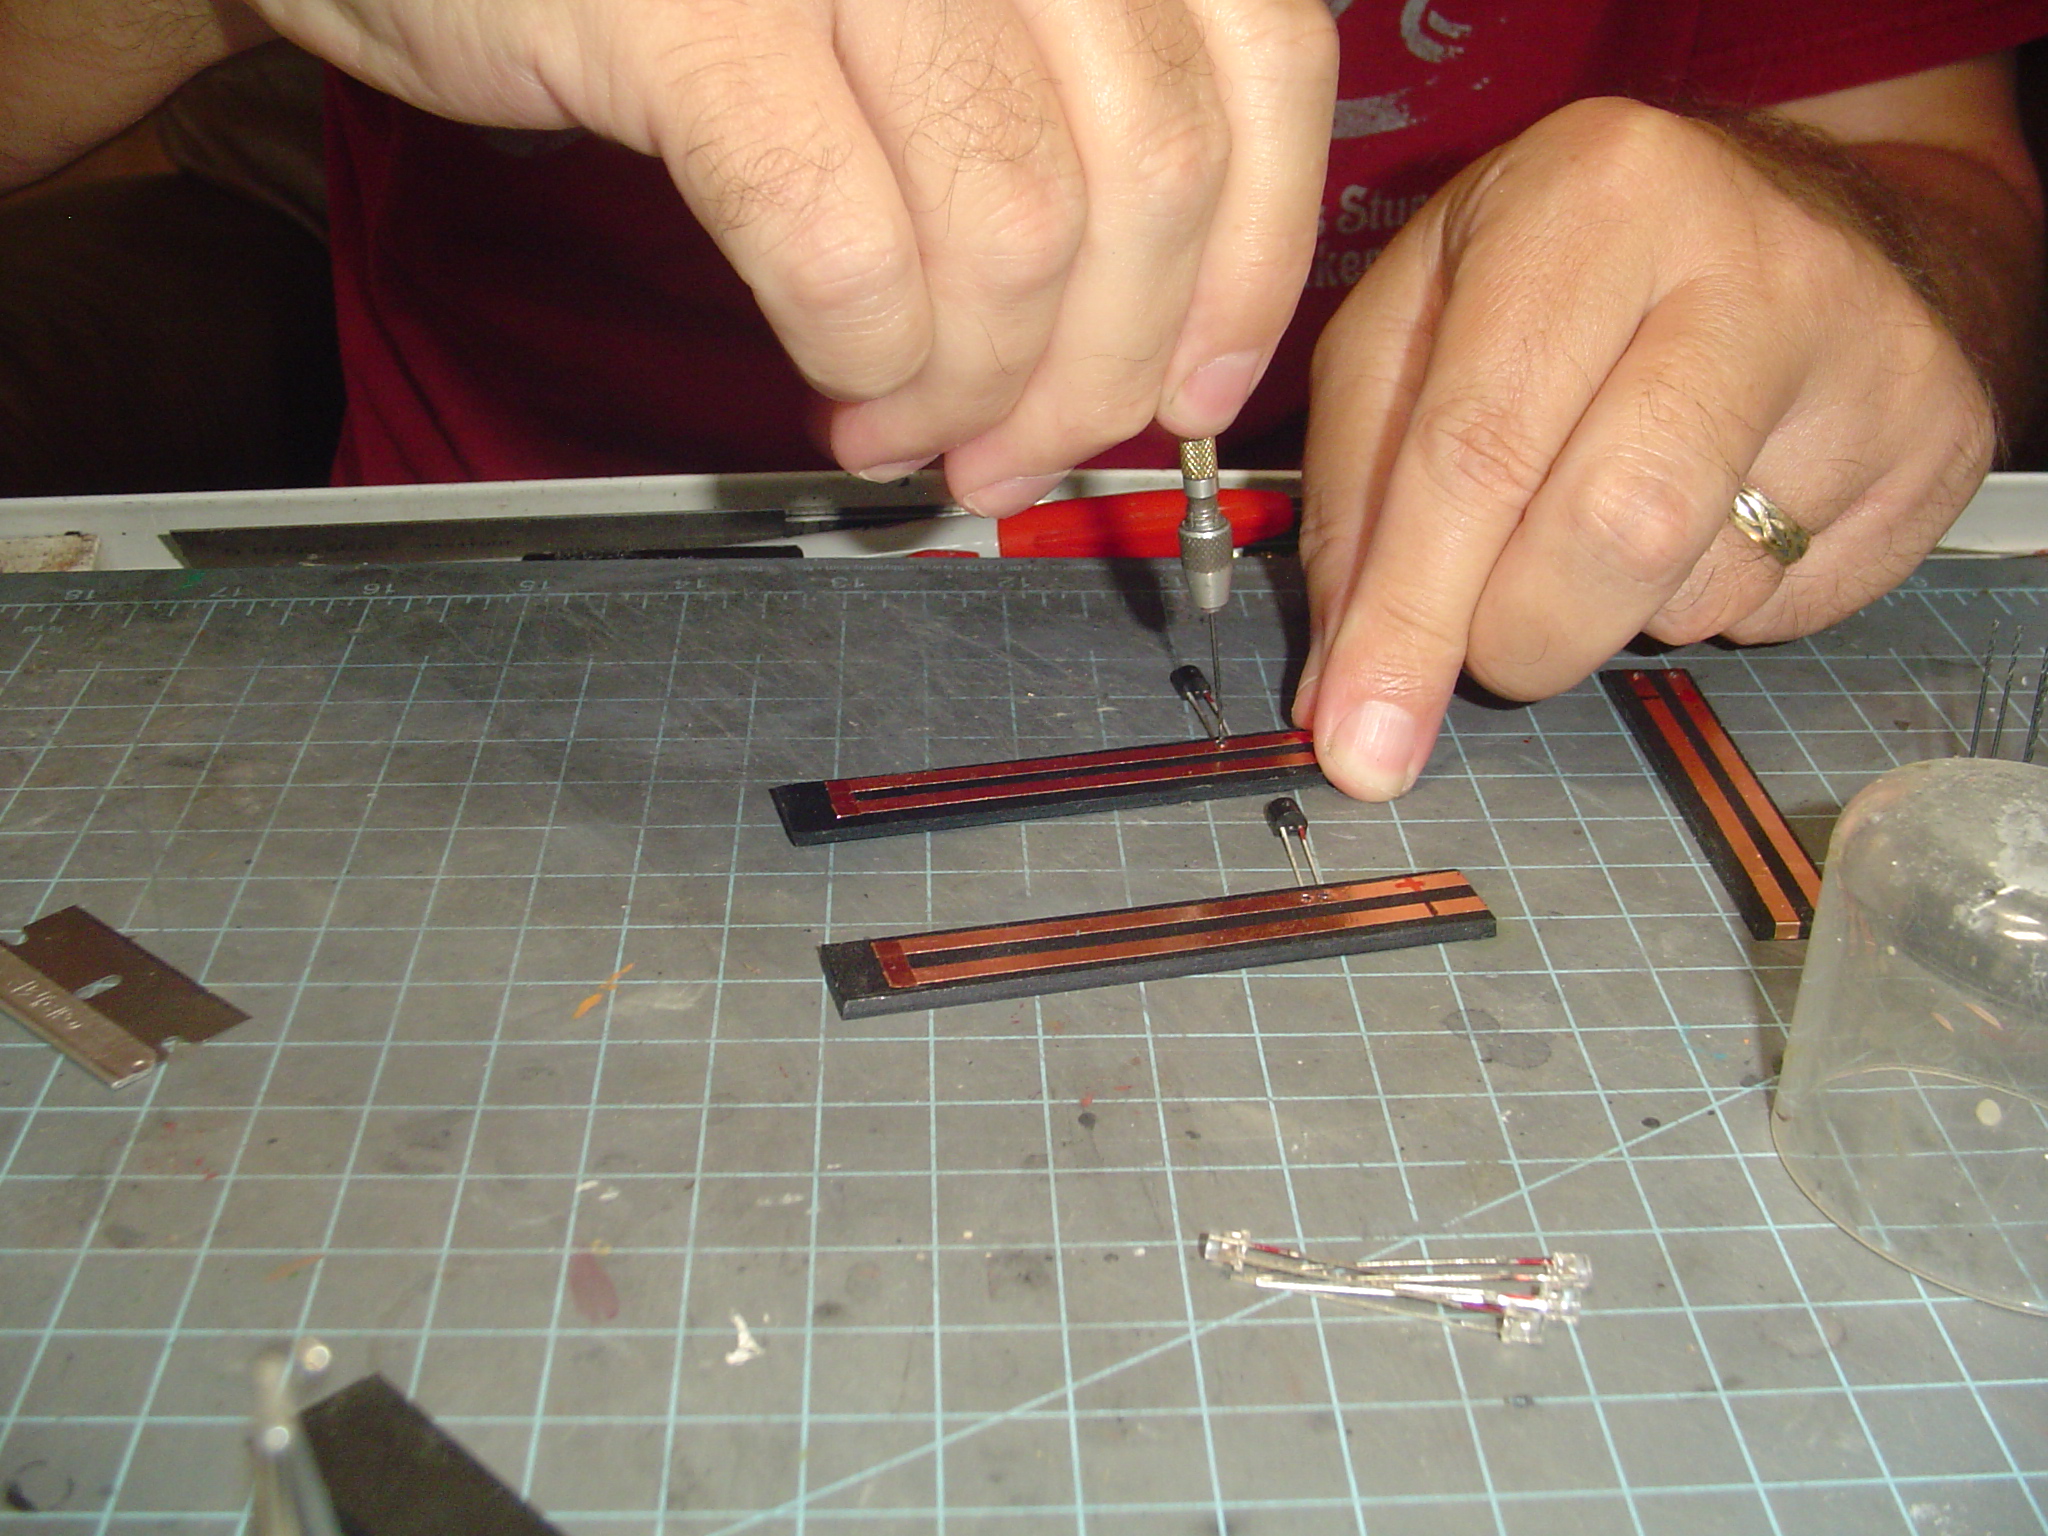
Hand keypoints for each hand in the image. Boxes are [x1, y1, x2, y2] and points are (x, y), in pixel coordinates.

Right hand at [248, 0, 1336, 511]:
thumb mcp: (923, 6)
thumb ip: (1058, 113)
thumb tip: (1165, 332)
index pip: (1260, 59)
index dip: (1247, 259)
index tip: (1192, 391)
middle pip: (1153, 168)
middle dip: (1096, 370)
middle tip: (1016, 451)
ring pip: (1016, 227)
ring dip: (975, 387)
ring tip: (908, 429)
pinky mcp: (681, 11)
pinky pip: (840, 248)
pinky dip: (863, 358)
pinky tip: (840, 387)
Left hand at [1293, 95, 1999, 799]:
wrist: (1797, 224)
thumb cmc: (1564, 281)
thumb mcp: (1419, 323)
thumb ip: (1355, 495)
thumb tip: (1344, 694)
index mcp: (1590, 199)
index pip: (1478, 447)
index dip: (1408, 618)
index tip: (1360, 742)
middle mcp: (1746, 261)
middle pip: (1614, 531)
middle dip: (1517, 638)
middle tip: (1485, 643)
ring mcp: (1865, 356)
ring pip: (1698, 592)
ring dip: (1607, 614)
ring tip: (1600, 512)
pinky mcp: (1934, 446)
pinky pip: (1783, 612)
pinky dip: (1701, 605)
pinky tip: (1699, 518)